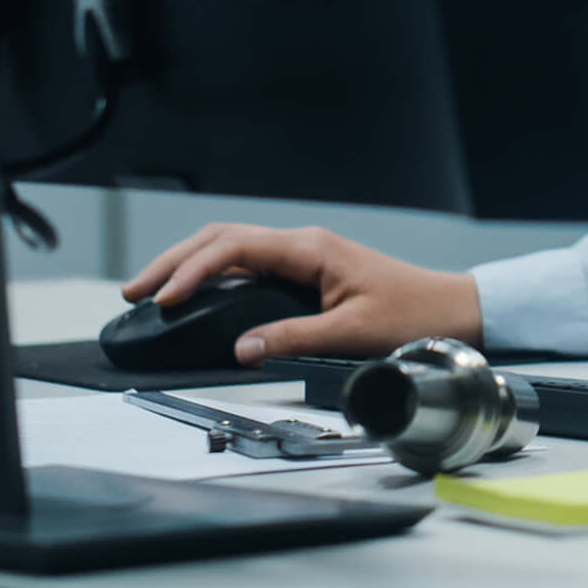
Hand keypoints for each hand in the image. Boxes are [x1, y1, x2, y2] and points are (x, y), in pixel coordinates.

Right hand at [123, 223, 480, 364]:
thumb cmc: (413, 316)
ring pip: (233, 247)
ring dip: (191, 265)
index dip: (193, 271)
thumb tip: (241, 348)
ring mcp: (305, 255)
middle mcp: (304, 244)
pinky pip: (250, 263)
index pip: (235, 248)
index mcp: (310, 249)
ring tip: (154, 291)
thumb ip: (292, 339)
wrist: (452, 311)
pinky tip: (196, 294)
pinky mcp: (308, 270)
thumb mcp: (351, 334)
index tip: (163, 298)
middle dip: (175, 261)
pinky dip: (215, 274)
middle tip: (136, 291)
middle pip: (223, 239)